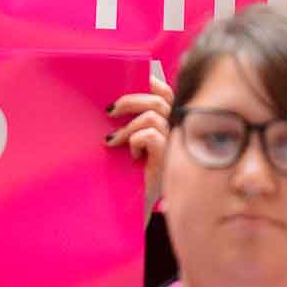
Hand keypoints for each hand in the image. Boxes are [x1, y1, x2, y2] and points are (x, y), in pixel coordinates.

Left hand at [107, 75, 173, 210]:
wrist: (134, 205)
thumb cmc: (130, 172)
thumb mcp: (130, 140)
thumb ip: (131, 119)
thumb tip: (114, 100)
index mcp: (169, 122)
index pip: (166, 91)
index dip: (151, 81)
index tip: (132, 81)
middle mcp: (176, 130)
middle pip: (159, 98)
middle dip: (130, 100)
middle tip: (110, 112)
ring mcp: (174, 144)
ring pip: (152, 116)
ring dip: (128, 127)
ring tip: (114, 141)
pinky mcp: (168, 159)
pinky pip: (151, 135)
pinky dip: (135, 140)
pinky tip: (132, 155)